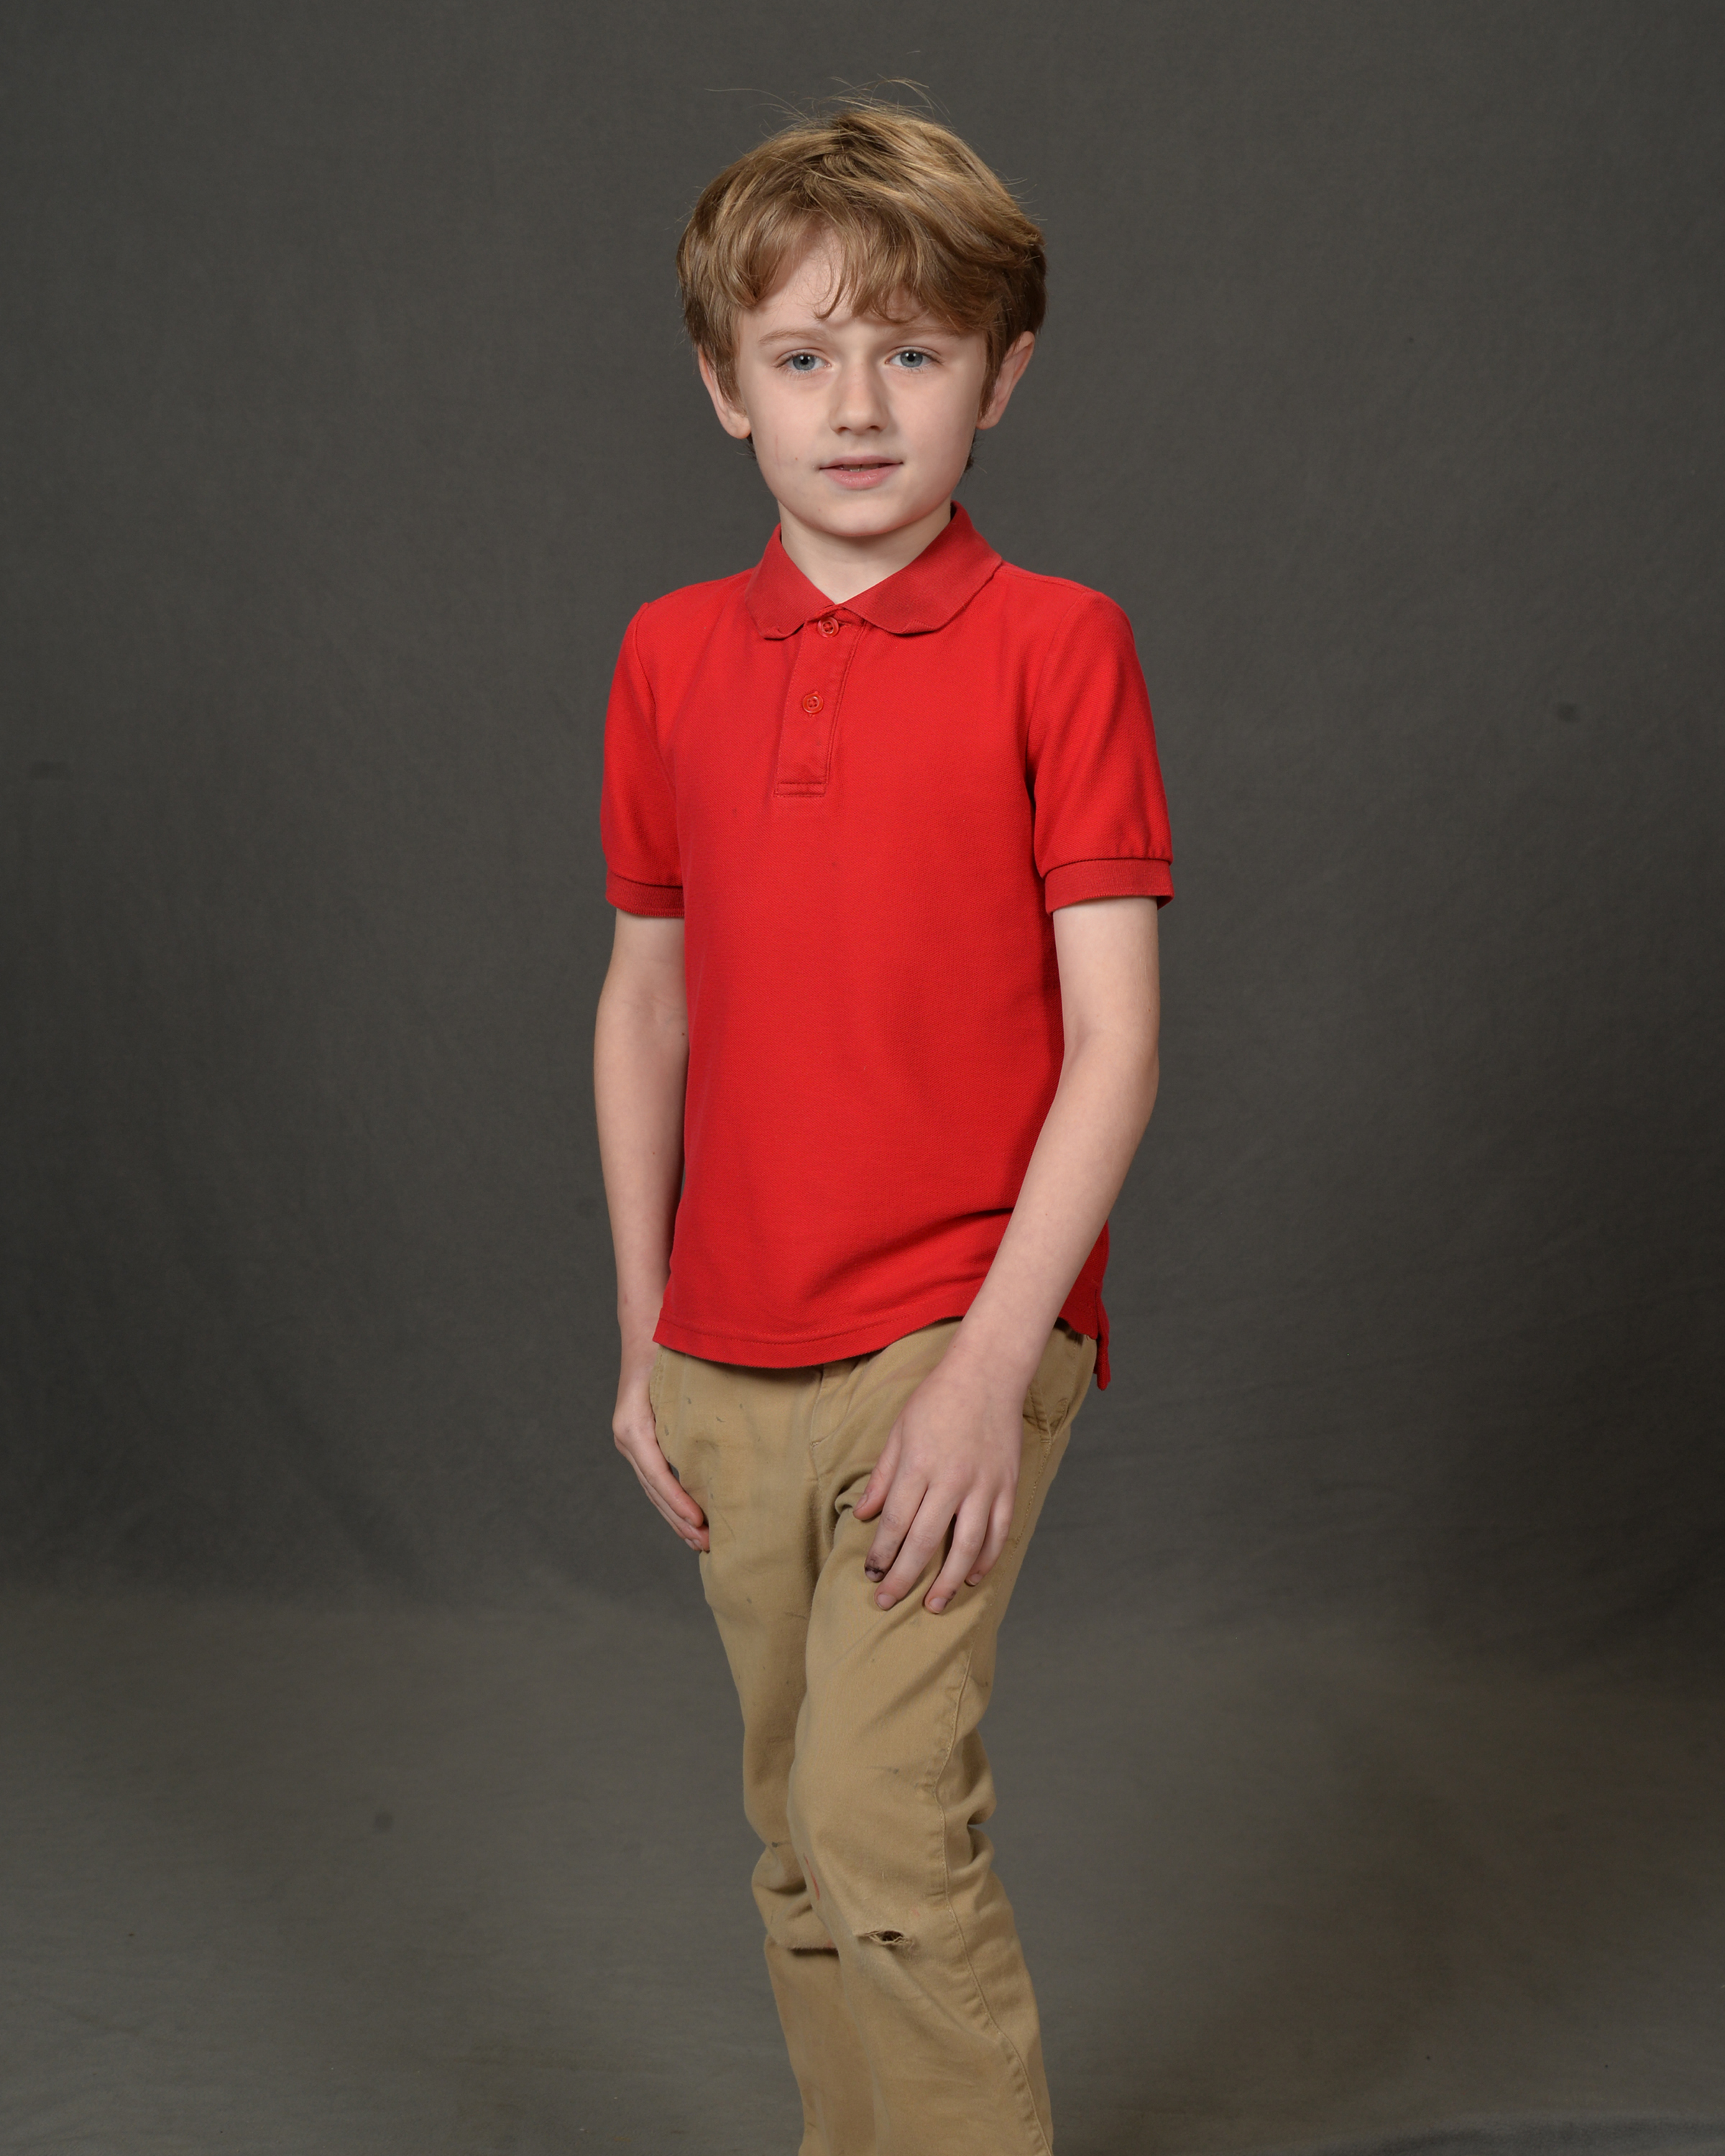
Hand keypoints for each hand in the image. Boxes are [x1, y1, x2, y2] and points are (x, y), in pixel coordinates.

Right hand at [612, 1362, 708, 1553]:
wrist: (644, 1331)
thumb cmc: (665, 1347)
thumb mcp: (678, 1373)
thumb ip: (693, 1404)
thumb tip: (727, 1433)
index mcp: (632, 1426)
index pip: (656, 1473)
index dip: (678, 1500)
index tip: (700, 1522)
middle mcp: (627, 1437)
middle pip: (653, 1489)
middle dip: (679, 1519)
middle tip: (708, 1546)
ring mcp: (630, 1442)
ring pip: (653, 1490)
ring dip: (675, 1517)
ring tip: (700, 1543)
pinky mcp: (640, 1442)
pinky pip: (655, 1479)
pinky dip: (672, 1500)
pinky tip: (690, 1518)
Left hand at [852, 1351, 1024, 1613]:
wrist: (987, 1374)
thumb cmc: (936, 1399)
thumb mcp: (899, 1432)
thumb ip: (882, 1477)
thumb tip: (862, 1515)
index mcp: (919, 1465)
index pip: (895, 1522)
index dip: (881, 1554)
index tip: (870, 1574)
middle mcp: (951, 1480)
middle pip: (924, 1541)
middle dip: (903, 1577)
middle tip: (886, 1602)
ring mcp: (983, 1486)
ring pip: (966, 1547)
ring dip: (947, 1581)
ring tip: (932, 1605)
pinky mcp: (1007, 1486)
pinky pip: (998, 1532)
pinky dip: (986, 1559)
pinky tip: (971, 1578)